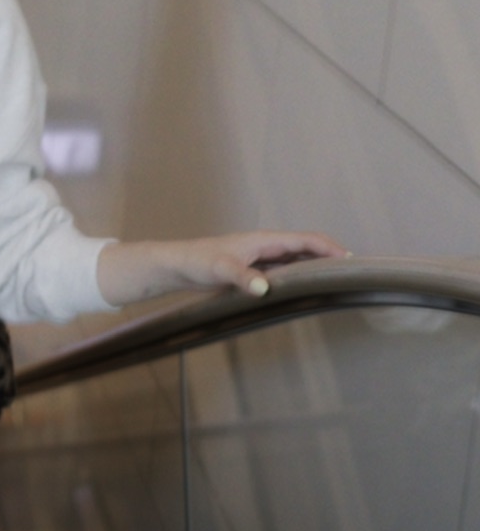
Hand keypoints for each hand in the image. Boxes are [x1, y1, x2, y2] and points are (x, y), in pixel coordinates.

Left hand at [97, 231, 347, 307]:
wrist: (175, 265)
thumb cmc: (195, 261)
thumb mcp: (219, 269)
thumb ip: (241, 277)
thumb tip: (265, 288)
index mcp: (263, 240)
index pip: (306, 239)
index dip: (330, 248)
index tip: (353, 260)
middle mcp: (265, 246)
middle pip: (306, 248)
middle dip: (330, 257)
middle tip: (355, 275)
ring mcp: (260, 257)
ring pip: (297, 259)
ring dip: (317, 267)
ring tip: (338, 283)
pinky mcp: (253, 269)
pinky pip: (285, 270)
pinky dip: (301, 276)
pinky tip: (306, 290)